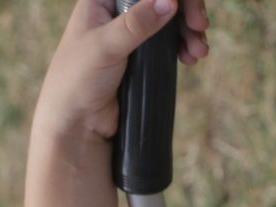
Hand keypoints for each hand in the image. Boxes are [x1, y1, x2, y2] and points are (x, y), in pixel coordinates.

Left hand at [35, 0, 209, 142]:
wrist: (75, 125)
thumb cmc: (76, 82)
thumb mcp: (105, 47)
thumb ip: (136, 23)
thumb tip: (169, 1)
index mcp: (101, 0)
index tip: (185, 7)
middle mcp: (115, 12)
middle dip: (185, 9)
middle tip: (200, 26)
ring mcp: (128, 33)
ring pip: (168, 18)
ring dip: (188, 29)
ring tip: (198, 51)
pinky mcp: (139, 55)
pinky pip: (167, 41)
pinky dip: (182, 44)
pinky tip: (189, 58)